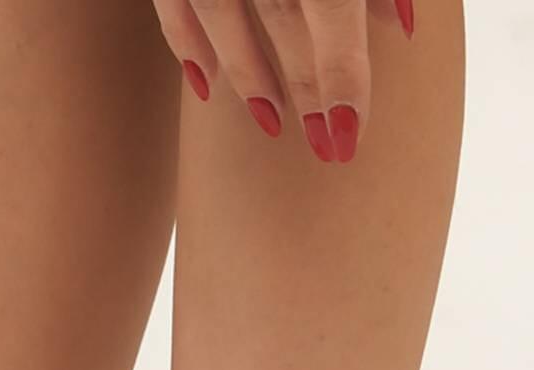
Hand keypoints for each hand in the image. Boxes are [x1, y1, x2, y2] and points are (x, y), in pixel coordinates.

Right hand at [156, 0, 414, 163]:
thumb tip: (404, 24)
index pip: (334, 13)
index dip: (343, 79)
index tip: (347, 136)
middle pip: (284, 26)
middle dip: (308, 89)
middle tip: (327, 148)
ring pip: (223, 22)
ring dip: (250, 78)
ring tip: (273, 122)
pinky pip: (173, 10)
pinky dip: (187, 45)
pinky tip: (206, 83)